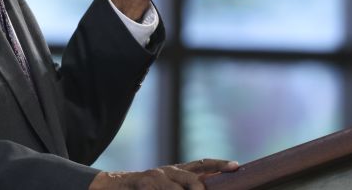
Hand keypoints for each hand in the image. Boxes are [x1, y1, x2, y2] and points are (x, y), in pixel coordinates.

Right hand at [89, 159, 238, 189]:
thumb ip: (186, 183)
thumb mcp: (167, 185)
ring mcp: (156, 177)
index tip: (237, 166)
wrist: (114, 186)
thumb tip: (206, 185)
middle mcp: (168, 171)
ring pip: (179, 187)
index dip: (220, 164)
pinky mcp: (144, 184)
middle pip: (192, 179)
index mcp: (177, 171)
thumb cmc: (145, 189)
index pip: (203, 164)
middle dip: (201, 189)